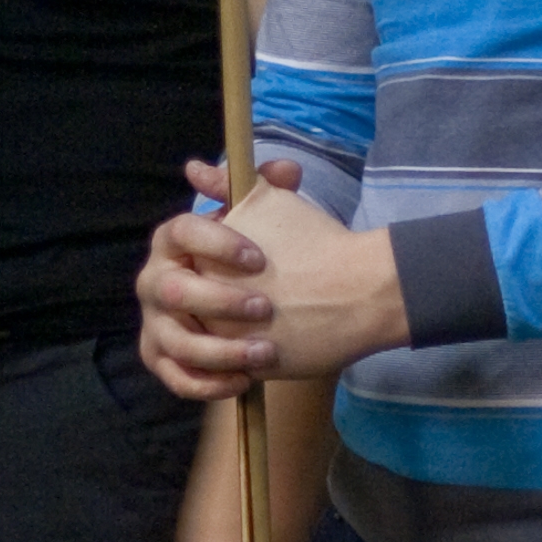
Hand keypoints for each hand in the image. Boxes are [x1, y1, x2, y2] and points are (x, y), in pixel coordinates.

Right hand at [137, 157, 301, 400]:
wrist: (254, 302)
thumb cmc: (252, 255)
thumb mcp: (261, 217)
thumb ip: (271, 190)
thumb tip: (284, 168)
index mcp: (171, 239)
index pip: (182, 230)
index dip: (218, 243)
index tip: (258, 258)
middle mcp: (154, 280)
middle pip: (174, 290)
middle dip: (220, 301)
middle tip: (264, 308)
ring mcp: (154, 322)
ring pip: (176, 341)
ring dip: (220, 351)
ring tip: (263, 353)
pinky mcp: (160, 358)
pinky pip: (176, 377)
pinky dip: (208, 383)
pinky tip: (244, 380)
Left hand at [208, 181, 409, 379]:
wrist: (358, 289)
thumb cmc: (313, 238)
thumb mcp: (266, 200)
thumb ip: (223, 186)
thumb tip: (193, 168)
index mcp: (202, 256)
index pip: (184, 260)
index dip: (212, 257)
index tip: (248, 259)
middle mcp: (204, 298)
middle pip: (190, 302)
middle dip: (216, 297)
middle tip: (255, 293)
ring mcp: (223, 337)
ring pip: (201, 342)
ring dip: (224, 333)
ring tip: (259, 323)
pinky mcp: (246, 369)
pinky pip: (223, 373)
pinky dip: (236, 365)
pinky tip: (265, 347)